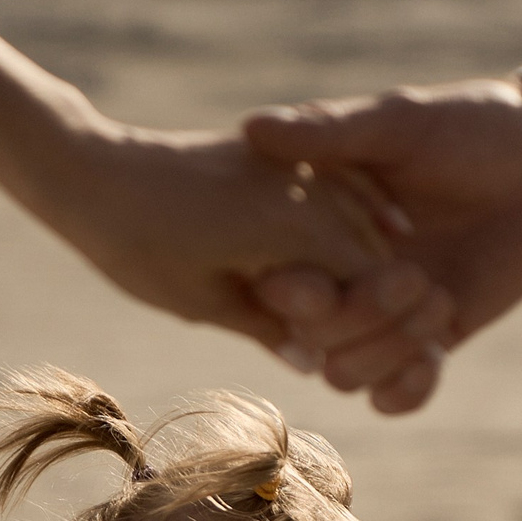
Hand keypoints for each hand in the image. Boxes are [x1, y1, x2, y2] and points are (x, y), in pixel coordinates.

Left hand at [42, 118, 450, 374]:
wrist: (96, 174)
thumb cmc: (140, 249)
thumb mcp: (202, 302)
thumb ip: (265, 326)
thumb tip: (315, 363)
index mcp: (292, 228)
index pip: (371, 276)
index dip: (393, 318)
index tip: (411, 351)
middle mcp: (302, 189)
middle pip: (375, 243)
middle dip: (395, 287)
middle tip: (425, 328)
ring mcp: (293, 166)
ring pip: (362, 208)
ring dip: (386, 247)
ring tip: (410, 288)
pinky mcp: (279, 158)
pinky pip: (340, 181)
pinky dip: (363, 207)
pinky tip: (385, 227)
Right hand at [241, 77, 521, 412]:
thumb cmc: (470, 125)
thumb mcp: (399, 121)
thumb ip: (329, 131)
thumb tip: (252, 127)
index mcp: (317, 229)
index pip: (277, 283)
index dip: (290, 296)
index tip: (313, 284)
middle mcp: (341, 279)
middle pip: (311, 338)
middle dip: (355, 318)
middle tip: (413, 274)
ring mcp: (382, 317)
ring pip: (346, 374)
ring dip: (387, 348)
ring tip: (441, 295)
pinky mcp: (427, 343)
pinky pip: (391, 397)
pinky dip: (407, 391)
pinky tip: (435, 359)